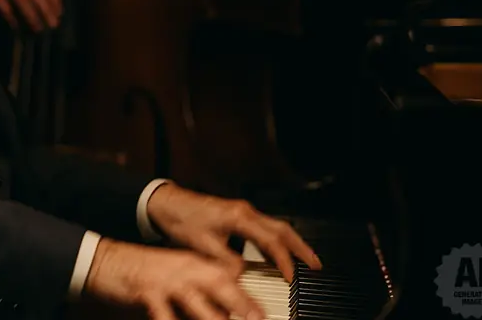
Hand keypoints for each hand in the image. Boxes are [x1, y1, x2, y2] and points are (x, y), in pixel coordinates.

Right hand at [86, 238, 265, 319]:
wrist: (106, 259)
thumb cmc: (143, 272)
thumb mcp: (174, 275)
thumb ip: (198, 293)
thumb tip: (223, 313)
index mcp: (195, 263)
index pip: (229, 279)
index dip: (248, 298)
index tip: (263, 314)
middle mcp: (185, 269)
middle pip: (221, 287)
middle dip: (243, 306)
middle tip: (259, 319)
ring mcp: (167, 281)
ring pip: (198, 304)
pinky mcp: (147, 292)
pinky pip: (165, 317)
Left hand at [147, 183, 321, 282]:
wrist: (165, 203)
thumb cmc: (181, 219)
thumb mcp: (202, 245)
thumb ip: (225, 261)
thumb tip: (242, 276)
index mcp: (239, 217)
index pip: (272, 241)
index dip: (284, 261)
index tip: (291, 278)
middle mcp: (245, 211)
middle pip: (282, 229)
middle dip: (301, 247)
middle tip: (316, 264)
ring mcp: (242, 211)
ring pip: (276, 226)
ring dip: (291, 243)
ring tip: (304, 259)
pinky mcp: (237, 215)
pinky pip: (265, 227)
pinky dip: (277, 240)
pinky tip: (278, 251)